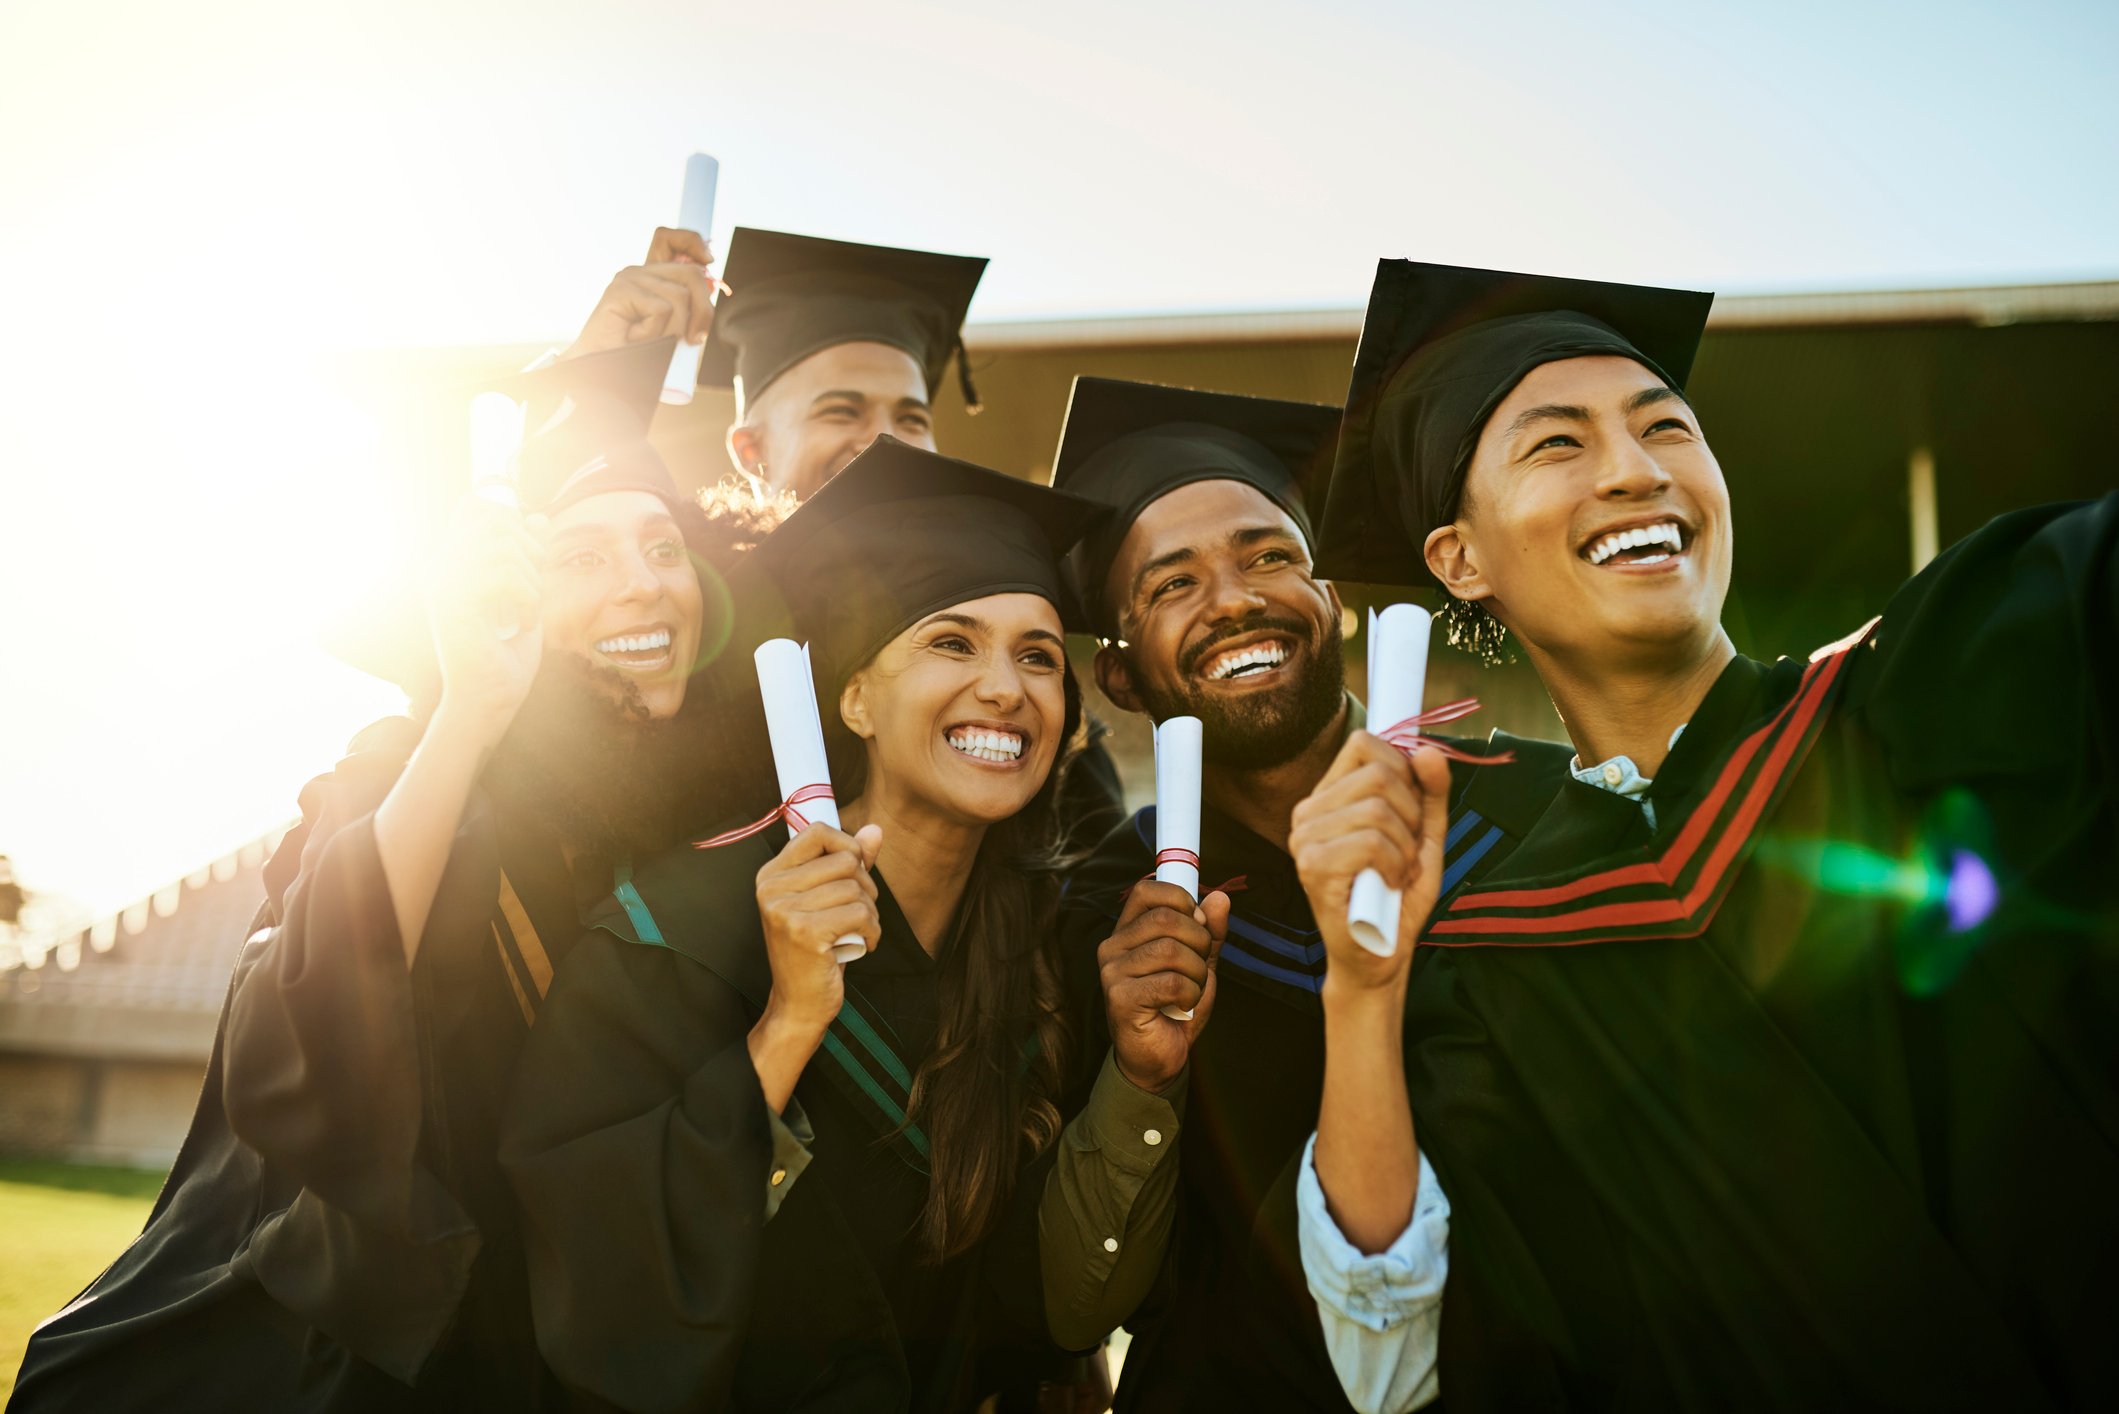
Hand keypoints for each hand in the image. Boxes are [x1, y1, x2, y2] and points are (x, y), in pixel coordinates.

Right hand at [424, 494, 546, 742]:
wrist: (489, 701)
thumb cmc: (505, 655)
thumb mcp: (526, 596)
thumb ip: (529, 557)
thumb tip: (538, 516)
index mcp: (451, 563)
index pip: (473, 506)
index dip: (509, 519)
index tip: (528, 559)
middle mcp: (440, 567)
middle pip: (493, 518)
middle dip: (529, 549)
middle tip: (533, 588)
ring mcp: (442, 583)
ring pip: (502, 546)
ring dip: (531, 580)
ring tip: (528, 613)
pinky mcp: (452, 602)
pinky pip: (503, 574)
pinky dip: (527, 599)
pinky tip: (521, 625)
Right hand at [560, 226, 717, 359]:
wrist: (603, 374)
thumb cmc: (640, 356)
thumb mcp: (674, 329)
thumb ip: (689, 306)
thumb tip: (712, 283)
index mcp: (652, 277)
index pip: (669, 239)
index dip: (692, 241)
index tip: (709, 260)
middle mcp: (640, 272)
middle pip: (691, 274)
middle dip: (703, 312)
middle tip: (694, 340)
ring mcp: (628, 278)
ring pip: (679, 297)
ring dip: (674, 330)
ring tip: (650, 341)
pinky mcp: (620, 290)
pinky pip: (661, 310)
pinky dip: (654, 333)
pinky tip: (634, 338)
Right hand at [754, 822, 883, 1042]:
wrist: (799, 1003)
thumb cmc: (816, 950)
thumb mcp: (829, 901)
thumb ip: (848, 862)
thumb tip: (874, 830)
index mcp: (771, 874)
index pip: (817, 831)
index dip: (847, 846)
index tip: (855, 872)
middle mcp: (771, 888)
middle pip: (845, 860)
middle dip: (866, 887)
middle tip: (860, 914)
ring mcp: (784, 910)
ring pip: (856, 888)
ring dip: (870, 913)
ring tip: (859, 931)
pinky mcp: (804, 932)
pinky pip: (859, 913)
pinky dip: (872, 931)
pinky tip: (863, 945)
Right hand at [1097, 880, 1228, 1093]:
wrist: (1161, 1057)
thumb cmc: (1175, 1007)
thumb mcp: (1198, 962)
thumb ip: (1209, 931)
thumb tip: (1220, 898)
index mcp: (1127, 931)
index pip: (1147, 891)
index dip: (1181, 900)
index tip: (1198, 924)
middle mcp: (1112, 947)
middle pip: (1167, 918)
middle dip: (1199, 942)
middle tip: (1198, 967)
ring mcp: (1112, 972)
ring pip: (1172, 951)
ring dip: (1197, 974)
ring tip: (1190, 991)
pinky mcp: (1120, 999)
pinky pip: (1172, 982)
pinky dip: (1190, 995)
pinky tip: (1182, 1006)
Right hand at [1288, 733, 1450, 996]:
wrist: (1380, 955)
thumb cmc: (1396, 897)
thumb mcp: (1424, 837)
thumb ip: (1429, 794)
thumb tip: (1430, 751)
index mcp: (1328, 797)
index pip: (1364, 744)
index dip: (1403, 770)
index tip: (1411, 812)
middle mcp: (1308, 812)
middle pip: (1379, 773)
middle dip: (1412, 814)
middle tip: (1406, 852)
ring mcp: (1305, 838)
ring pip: (1379, 808)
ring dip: (1406, 847)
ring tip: (1397, 873)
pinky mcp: (1312, 866)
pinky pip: (1372, 842)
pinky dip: (1396, 866)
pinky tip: (1387, 886)